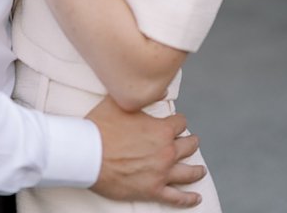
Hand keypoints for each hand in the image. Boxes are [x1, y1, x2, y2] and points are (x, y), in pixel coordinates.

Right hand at [87, 96, 205, 206]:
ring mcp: (161, 173)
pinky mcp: (153, 190)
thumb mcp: (118, 103)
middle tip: (190, 142)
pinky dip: (189, 198)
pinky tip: (196, 197)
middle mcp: (166, 152)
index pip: (179, 123)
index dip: (178, 121)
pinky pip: (177, 198)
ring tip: (200, 169)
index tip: (176, 122)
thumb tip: (160, 88)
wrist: (86, 154)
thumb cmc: (99, 128)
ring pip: (188, 172)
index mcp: (160, 130)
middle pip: (188, 146)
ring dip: (196, 170)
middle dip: (190, 142)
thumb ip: (141, 96)